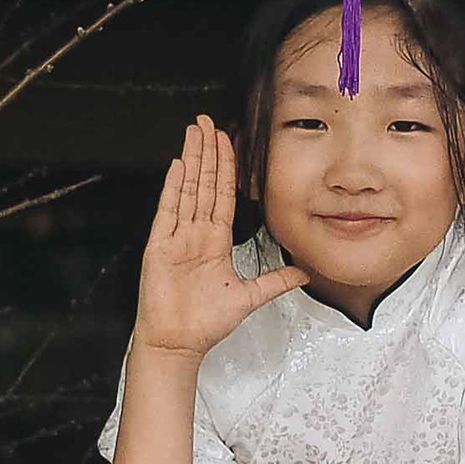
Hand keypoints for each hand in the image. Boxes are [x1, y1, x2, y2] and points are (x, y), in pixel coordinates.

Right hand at [131, 118, 306, 361]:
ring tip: (195, 132)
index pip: (223, 196)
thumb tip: (304, 273)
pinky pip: (169, 212)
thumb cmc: (206, 321)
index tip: (230, 143)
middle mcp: (195, 234)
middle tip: (209, 122)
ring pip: (188, 189)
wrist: (179, 341)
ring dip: (192, 160)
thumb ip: (275, 281)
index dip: (228, 169)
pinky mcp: (160, 246)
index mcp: (215, 242)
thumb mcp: (250, 297)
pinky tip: (179, 166)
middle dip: (208, 152)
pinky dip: (174, 188)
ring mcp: (177, 237)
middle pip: (204, 184)